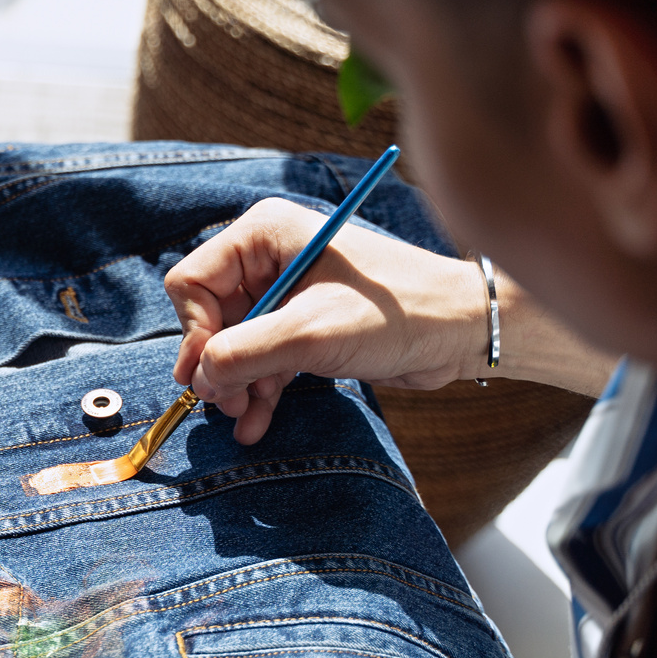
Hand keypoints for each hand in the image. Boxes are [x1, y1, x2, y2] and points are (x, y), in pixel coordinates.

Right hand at [166, 197, 491, 444]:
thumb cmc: (397, 314)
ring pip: (233, 344)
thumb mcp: (310, 333)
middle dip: (218, 365)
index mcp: (264, 235)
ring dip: (236, 385)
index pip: (193, 281)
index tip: (212, 372)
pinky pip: (261, 360)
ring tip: (246, 418)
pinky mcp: (303, 326)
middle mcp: (268, 258)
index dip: (195, 331)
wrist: (463, 333)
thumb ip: (243, 353)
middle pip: (210, 317)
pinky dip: (257, 390)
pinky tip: (257, 423)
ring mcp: (285, 294)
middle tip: (229, 404)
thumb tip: (197, 380)